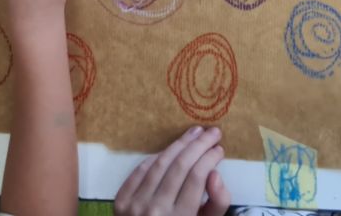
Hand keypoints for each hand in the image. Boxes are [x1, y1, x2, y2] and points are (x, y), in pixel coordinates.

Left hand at [114, 127, 229, 215]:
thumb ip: (216, 204)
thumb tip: (215, 173)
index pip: (196, 178)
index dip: (209, 158)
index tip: (220, 148)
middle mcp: (154, 210)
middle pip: (179, 167)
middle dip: (198, 145)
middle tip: (212, 132)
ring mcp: (133, 205)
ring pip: (159, 164)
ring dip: (178, 144)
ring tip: (194, 133)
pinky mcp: (120, 201)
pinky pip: (140, 170)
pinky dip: (156, 157)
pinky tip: (170, 149)